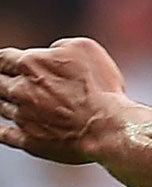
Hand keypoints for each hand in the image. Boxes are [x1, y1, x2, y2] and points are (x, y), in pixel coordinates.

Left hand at [0, 37, 129, 163]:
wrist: (107, 127)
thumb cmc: (100, 87)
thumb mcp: (85, 49)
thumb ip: (60, 46)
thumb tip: (51, 52)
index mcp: (30, 65)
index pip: (2, 58)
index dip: (2, 59)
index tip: (4, 62)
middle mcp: (20, 90)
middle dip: (1, 78)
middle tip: (3, 79)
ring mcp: (22, 116)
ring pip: (1, 106)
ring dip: (3, 101)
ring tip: (6, 99)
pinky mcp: (29, 140)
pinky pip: (4, 135)